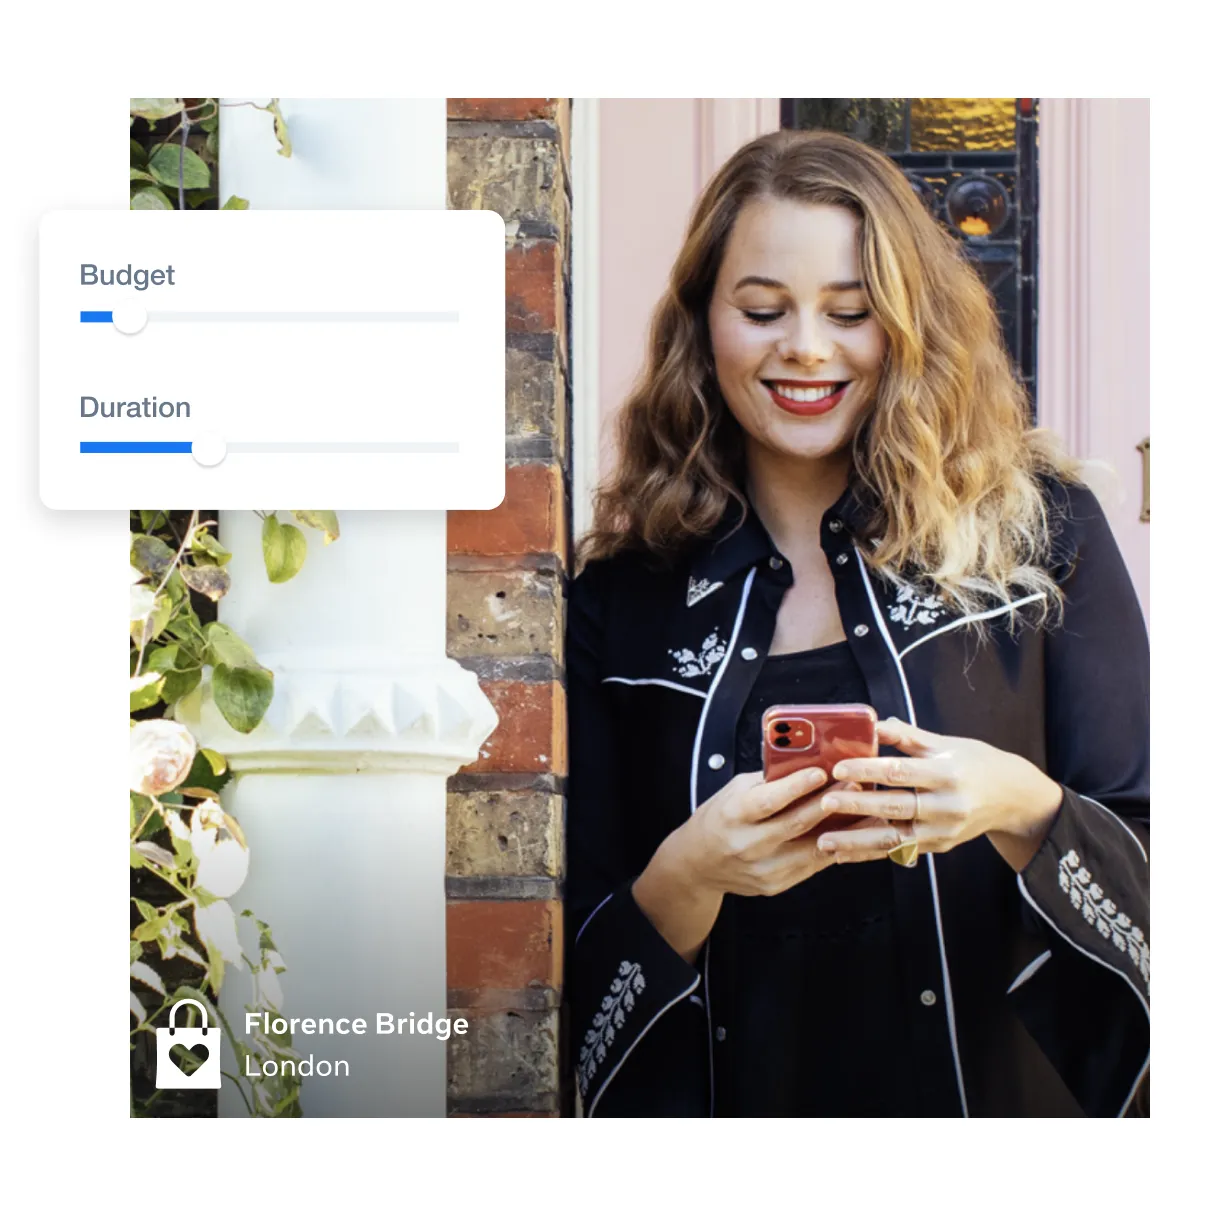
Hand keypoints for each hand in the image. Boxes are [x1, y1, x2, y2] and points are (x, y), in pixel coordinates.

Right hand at [668, 766, 846, 897]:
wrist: (699, 864)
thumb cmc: (721, 819)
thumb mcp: (735, 791)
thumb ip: (769, 781)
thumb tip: (808, 763)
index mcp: (733, 815)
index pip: (767, 801)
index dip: (796, 787)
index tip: (820, 772)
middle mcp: (746, 844)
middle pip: (795, 825)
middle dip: (827, 803)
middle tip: (853, 785)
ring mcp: (762, 868)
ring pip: (810, 849)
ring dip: (841, 829)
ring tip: (863, 811)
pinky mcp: (775, 885)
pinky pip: (811, 865)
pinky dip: (834, 848)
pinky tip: (851, 834)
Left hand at [812, 718, 1063, 871]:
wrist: (1013, 798)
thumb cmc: (975, 763)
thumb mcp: (946, 744)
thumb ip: (908, 736)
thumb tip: (873, 722)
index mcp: (947, 774)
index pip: (901, 772)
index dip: (868, 769)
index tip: (839, 768)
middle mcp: (947, 806)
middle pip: (896, 807)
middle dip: (858, 806)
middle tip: (824, 803)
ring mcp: (943, 832)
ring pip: (895, 838)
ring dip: (857, 842)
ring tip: (825, 842)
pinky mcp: (938, 848)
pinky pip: (899, 852)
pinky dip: (870, 855)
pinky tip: (842, 856)